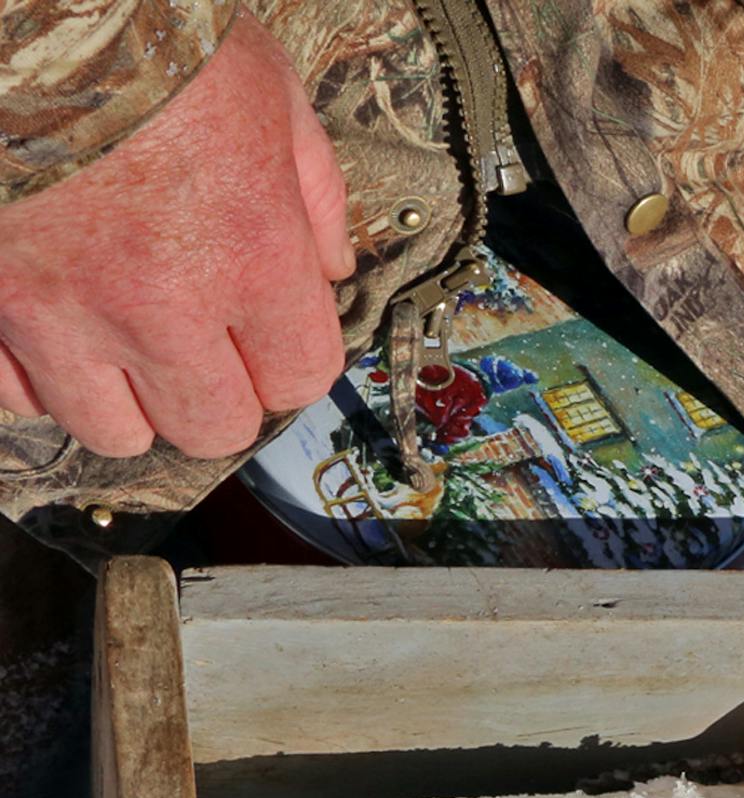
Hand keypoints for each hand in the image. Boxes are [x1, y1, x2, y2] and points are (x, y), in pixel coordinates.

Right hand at [0, 11, 353, 459]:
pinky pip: (21, 396)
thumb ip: (314, 191)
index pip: (301, 379)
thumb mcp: (267, 92)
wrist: (22, 20)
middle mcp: (162, 301)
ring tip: (123, 339)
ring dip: (128, 398)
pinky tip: (54, 322)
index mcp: (250, 251)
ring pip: (116, 431)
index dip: (289, 360)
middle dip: (215, 394)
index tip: (271, 337)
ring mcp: (64, 310)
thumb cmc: (142, 39)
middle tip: (201, 346)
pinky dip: (39, 373)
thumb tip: (333, 264)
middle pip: (213, 426)